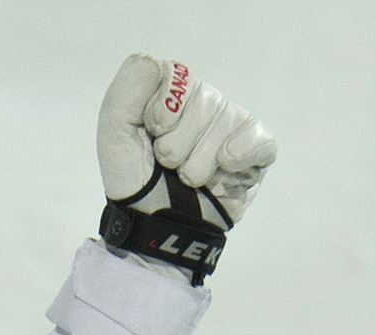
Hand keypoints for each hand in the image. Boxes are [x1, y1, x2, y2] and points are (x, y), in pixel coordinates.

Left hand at [96, 56, 276, 281]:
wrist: (152, 230)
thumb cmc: (134, 181)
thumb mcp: (115, 133)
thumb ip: (127, 91)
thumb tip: (157, 65)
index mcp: (176, 93)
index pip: (177, 78)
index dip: (159, 114)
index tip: (150, 137)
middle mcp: (208, 104)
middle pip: (203, 102)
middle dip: (176, 145)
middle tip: (168, 166)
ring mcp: (234, 127)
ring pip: (225, 125)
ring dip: (196, 164)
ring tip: (187, 179)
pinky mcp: (256, 154)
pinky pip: (259, 141)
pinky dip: (238, 157)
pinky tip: (222, 169)